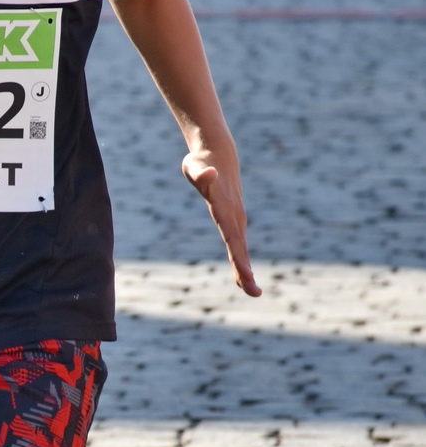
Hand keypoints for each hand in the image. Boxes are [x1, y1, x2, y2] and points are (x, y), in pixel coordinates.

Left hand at [182, 151, 260, 296]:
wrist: (218, 154)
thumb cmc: (200, 161)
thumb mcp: (193, 165)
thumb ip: (199, 172)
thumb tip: (208, 173)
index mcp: (223, 207)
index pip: (230, 235)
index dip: (238, 255)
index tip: (245, 274)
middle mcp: (234, 215)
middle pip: (239, 247)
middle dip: (245, 270)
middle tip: (254, 292)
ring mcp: (236, 219)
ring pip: (241, 249)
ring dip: (245, 271)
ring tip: (253, 292)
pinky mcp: (234, 221)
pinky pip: (237, 245)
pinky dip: (240, 262)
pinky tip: (242, 279)